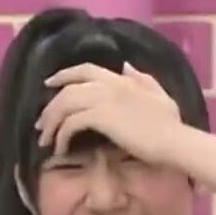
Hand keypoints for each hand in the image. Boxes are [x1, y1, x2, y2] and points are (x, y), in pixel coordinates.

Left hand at [35, 62, 183, 159]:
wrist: (174, 140)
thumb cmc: (170, 124)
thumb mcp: (159, 94)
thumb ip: (142, 78)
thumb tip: (125, 66)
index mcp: (122, 79)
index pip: (86, 70)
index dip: (64, 75)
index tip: (49, 83)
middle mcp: (110, 84)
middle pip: (68, 89)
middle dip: (50, 106)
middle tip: (41, 124)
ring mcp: (105, 99)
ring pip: (65, 104)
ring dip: (51, 123)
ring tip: (45, 139)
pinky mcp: (101, 117)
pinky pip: (71, 123)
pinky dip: (61, 136)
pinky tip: (60, 149)